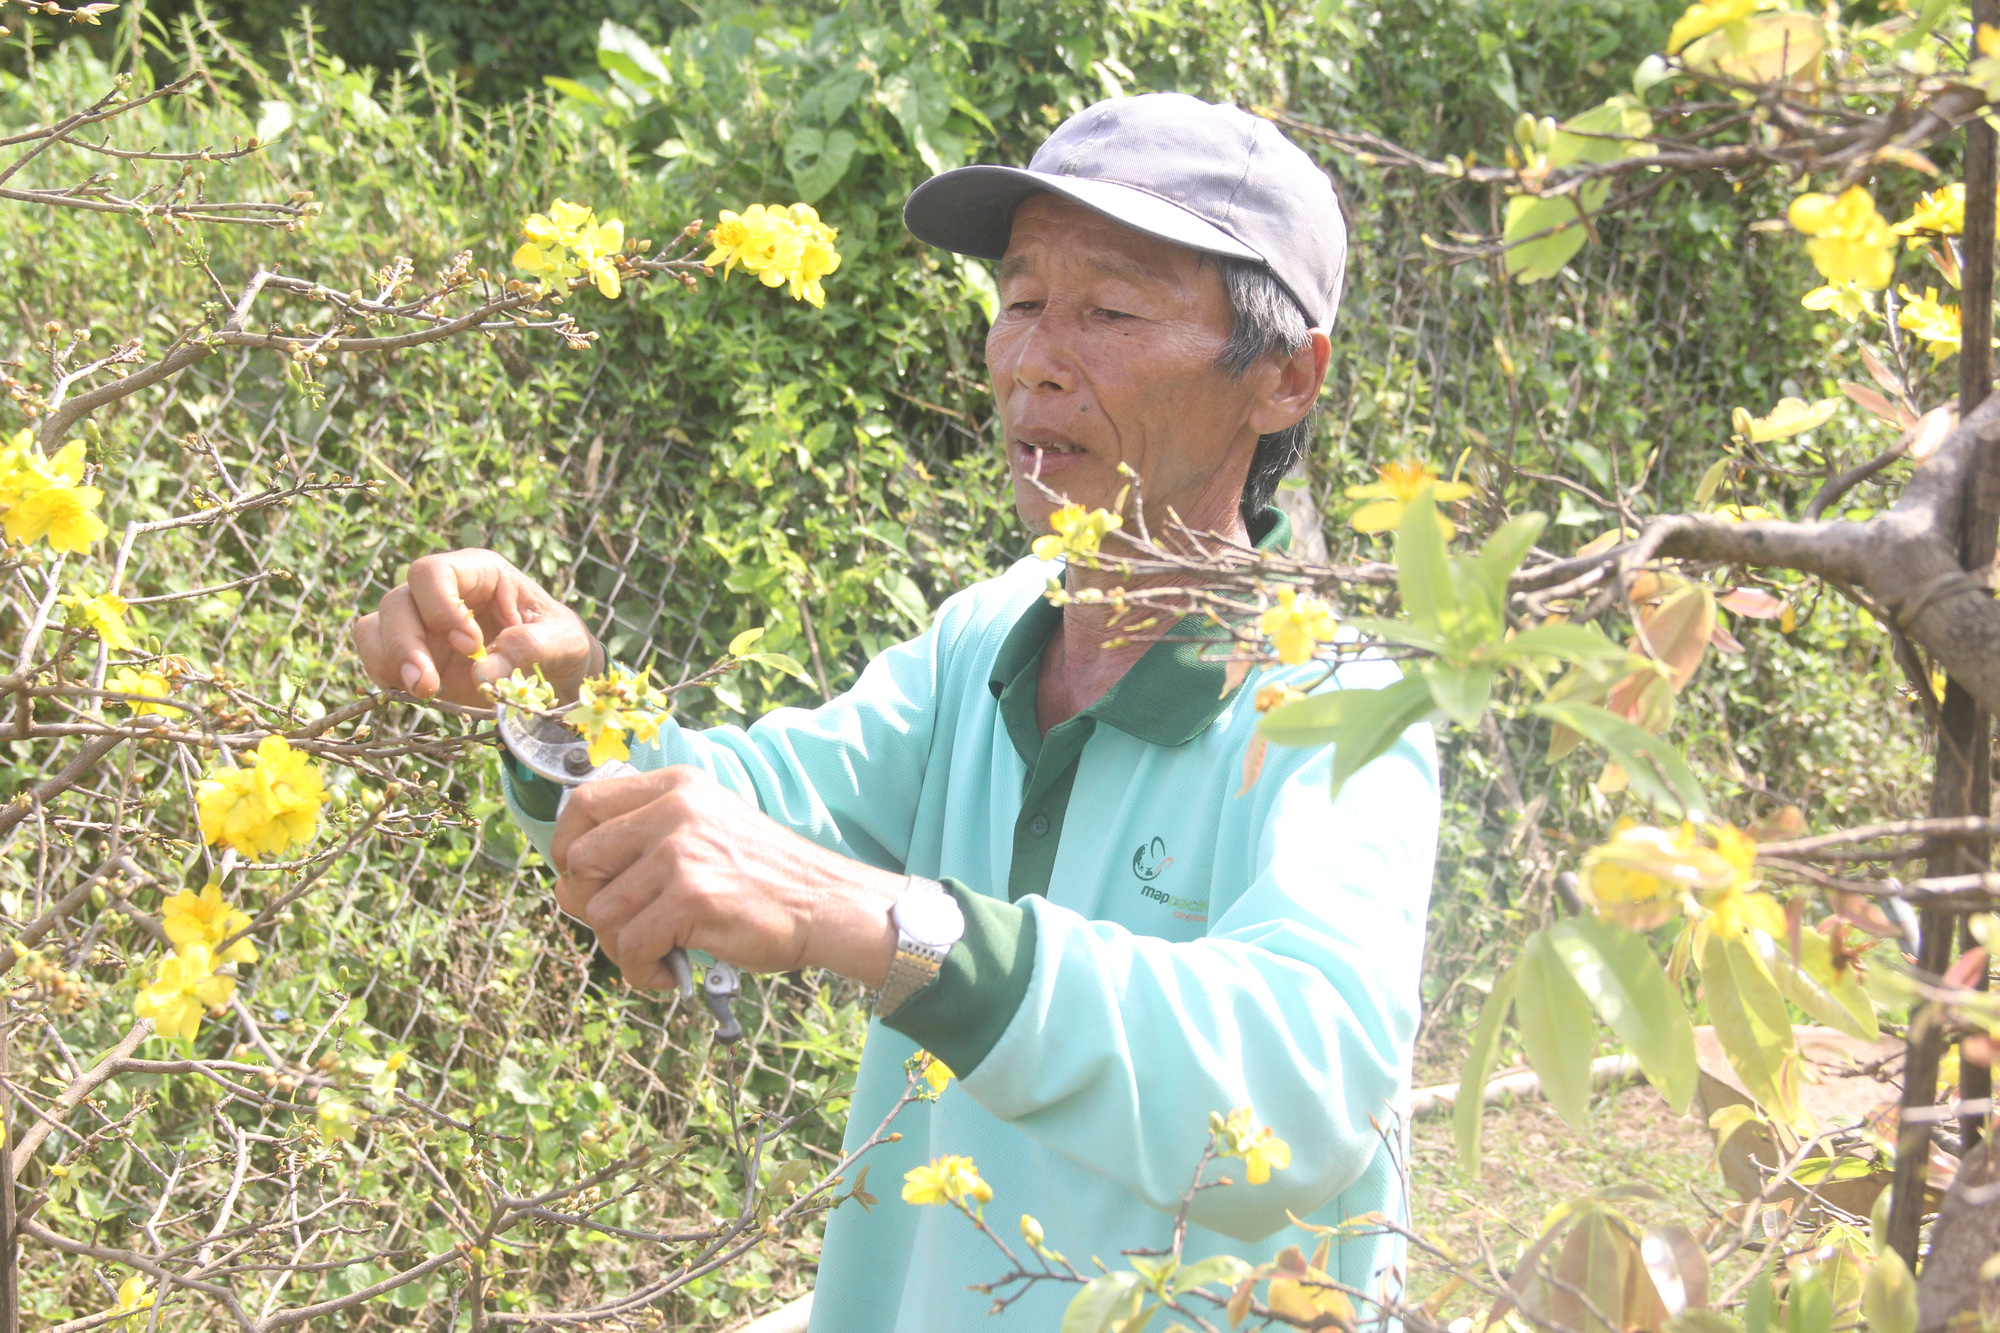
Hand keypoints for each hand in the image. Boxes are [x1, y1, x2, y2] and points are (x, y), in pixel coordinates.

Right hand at [351, 549, 597, 706]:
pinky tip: (420, 694)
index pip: (434, 571)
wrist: (557, 674)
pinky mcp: (413, 655)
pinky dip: (386, 677)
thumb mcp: (564, 641)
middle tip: (429, 685)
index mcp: (479, 572)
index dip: (440, 606)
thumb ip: (531, 648)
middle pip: (397, 602)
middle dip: (406, 644)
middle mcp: (443, 593)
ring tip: (424, 692)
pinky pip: (376, 656)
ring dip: (390, 661)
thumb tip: (482, 672)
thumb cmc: (561, 643)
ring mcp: (422, 623)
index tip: (469, 645)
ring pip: (375, 627)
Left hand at [549, 766, 900, 990]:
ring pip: (602, 911)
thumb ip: (643, 842)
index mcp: (676, 787)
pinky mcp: (691, 898)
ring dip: (619, 947)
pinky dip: (641, 971)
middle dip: (588, 906)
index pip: (584, 803)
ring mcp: (681, 853)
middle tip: (623, 928)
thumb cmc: (763, 879)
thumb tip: (566, 883)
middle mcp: (674, 811)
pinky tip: (669, 972)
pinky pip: (630, 946)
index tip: (580, 878)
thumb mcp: (706, 831)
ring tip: (655, 955)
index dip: (565, 846)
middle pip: (580, 860)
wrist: (825, 904)